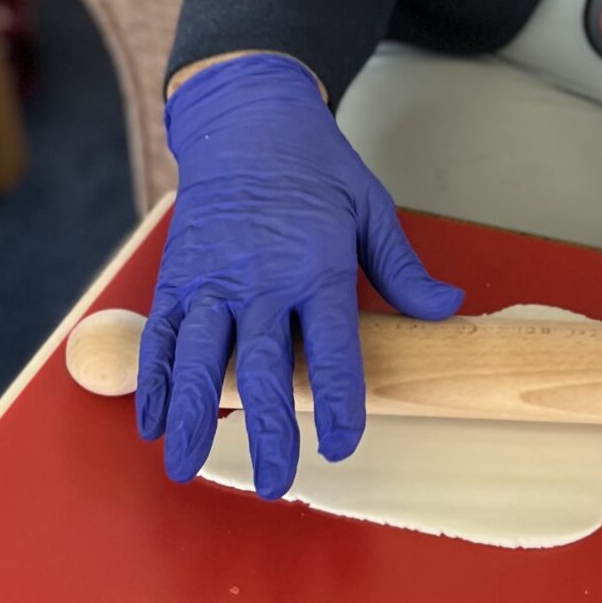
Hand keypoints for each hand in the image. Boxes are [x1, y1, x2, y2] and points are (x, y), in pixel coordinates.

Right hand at [137, 55, 462, 489]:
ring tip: (188, 466)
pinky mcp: (176, 276)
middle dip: (265, 430)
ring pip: (196, 358)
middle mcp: (258, 278)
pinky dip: (154, 381)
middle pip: (259, 367)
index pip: (330, 348)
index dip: (336, 401)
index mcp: (315, 264)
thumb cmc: (315, 165)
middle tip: (273, 483)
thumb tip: (447, 309)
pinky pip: (161, 336)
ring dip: (192, 416)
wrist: (244, 119)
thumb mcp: (370, 206)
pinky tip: (154, 422)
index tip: (342, 444)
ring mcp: (210, 279)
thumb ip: (402, 267)